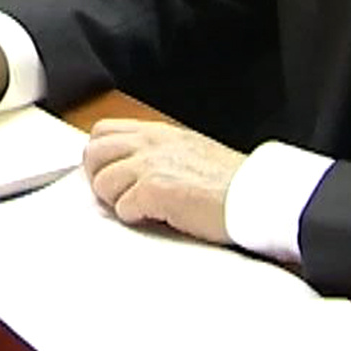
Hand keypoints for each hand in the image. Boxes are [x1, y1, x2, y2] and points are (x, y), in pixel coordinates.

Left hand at [82, 120, 245, 244]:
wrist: (256, 194)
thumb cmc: (231, 181)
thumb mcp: (189, 151)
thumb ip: (157, 154)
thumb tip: (130, 170)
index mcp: (158, 132)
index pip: (103, 132)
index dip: (100, 156)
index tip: (109, 174)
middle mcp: (150, 142)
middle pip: (93, 152)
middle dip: (98, 176)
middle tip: (116, 195)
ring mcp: (150, 164)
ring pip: (102, 181)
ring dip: (115, 200)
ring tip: (140, 209)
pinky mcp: (154, 191)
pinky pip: (122, 207)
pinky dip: (134, 217)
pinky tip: (155, 218)